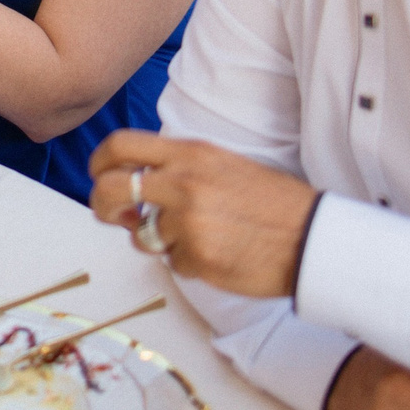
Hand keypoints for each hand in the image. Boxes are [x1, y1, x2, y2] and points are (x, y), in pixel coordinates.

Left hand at [87, 132, 320, 297]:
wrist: (312, 237)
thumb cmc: (271, 202)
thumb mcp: (222, 166)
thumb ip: (177, 171)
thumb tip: (133, 193)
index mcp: (190, 153)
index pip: (121, 145)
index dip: (99, 162)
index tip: (97, 175)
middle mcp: (183, 183)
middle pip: (110, 189)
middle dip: (101, 205)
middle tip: (111, 215)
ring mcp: (189, 222)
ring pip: (144, 236)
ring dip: (162, 242)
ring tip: (201, 237)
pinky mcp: (198, 258)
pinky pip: (173, 264)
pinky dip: (190, 264)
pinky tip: (221, 255)